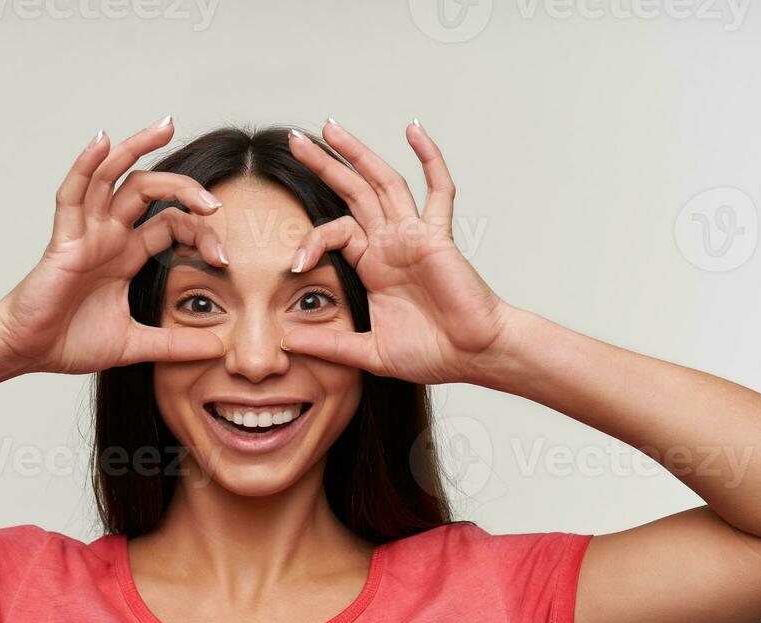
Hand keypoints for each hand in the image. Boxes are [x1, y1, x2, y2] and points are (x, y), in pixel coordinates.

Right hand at [0, 117, 229, 375]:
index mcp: (126, 254)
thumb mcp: (135, 345)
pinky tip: (102, 141)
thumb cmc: (70, 342)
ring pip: (113, 176)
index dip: (200, 233)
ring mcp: (86, 232)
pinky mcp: (63, 239)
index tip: (222, 258)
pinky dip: (86, 165)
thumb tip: (220, 349)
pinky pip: (73, 194)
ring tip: (167, 126)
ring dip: (138, 148)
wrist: (29, 353)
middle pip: (149, 191)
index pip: (170, 224)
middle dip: (184, 188)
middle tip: (214, 202)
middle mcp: (108, 235)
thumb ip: (175, 345)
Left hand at [282, 119, 515, 385]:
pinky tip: (413, 129)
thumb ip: (331, 344)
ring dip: (357, 154)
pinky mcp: (437, 236)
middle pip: (352, 192)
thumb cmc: (433, 354)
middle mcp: (391, 243)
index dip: (311, 241)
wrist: (473, 356)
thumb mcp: (369, 352)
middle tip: (294, 140)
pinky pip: (438, 190)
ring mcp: (414, 235)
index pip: (335, 232)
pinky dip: (429, 158)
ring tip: (331, 128)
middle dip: (324, 165)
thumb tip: (287, 343)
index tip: (293, 264)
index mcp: (374, 265)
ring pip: (382, 182)